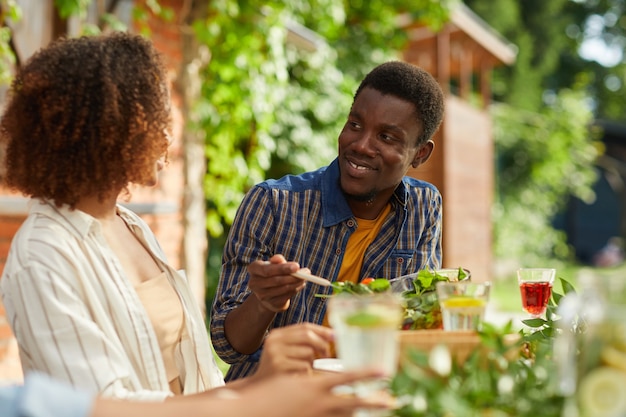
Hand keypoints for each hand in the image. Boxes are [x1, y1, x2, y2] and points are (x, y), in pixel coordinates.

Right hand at [242, 369, 391, 416]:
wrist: (254, 413)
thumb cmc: (271, 392)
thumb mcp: (293, 379)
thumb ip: (313, 378)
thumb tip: (329, 375)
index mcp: (315, 387)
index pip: (347, 377)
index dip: (367, 374)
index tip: (384, 370)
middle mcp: (320, 404)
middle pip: (353, 403)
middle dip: (373, 402)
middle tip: (391, 400)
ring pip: (345, 415)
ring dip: (358, 411)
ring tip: (374, 407)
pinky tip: (350, 415)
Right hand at [247, 254, 306, 312]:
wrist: (268, 292)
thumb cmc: (272, 273)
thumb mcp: (274, 264)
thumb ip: (278, 260)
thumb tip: (279, 259)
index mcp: (253, 269)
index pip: (267, 270)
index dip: (282, 268)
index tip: (297, 266)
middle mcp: (254, 283)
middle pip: (276, 280)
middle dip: (293, 276)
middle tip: (306, 272)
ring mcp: (261, 295)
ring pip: (283, 288)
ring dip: (297, 283)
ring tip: (305, 277)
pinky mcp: (271, 304)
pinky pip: (286, 296)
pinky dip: (296, 289)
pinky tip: (300, 284)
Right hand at [256, 323, 333, 376]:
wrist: (258, 388)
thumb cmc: (278, 369)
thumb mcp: (286, 350)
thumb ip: (303, 342)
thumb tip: (331, 335)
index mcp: (277, 334)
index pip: (304, 326)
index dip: (321, 330)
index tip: (334, 336)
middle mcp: (274, 341)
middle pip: (307, 336)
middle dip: (322, 345)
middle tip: (326, 355)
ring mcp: (275, 353)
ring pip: (308, 353)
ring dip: (312, 363)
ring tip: (303, 369)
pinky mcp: (278, 367)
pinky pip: (304, 366)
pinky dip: (307, 373)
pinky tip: (298, 376)